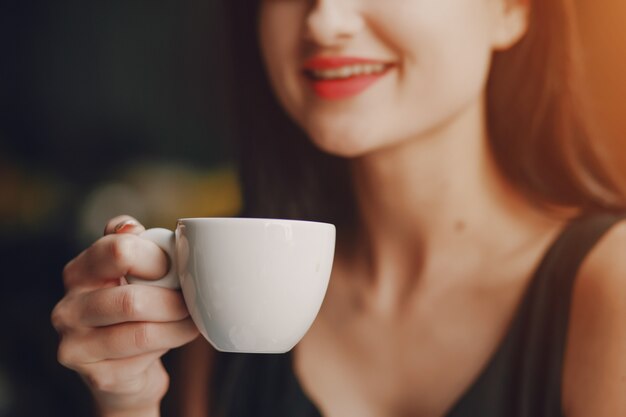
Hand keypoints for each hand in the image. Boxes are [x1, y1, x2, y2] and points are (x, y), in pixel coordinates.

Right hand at [51, 215, 198, 416]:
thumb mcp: (134, 270)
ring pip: (143, 333)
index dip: (157, 258)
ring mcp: (77, 345)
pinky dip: (170, 345)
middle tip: (192, 301)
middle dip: (174, 301)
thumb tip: (130, 226)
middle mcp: (68, 308)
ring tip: (191, 321)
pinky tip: (174, 338)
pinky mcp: (97, 376)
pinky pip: (145, 357)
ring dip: (179, 326)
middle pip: (132, 300)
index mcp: (79, 271)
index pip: (118, 250)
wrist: (126, 367)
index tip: (174, 266)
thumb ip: (134, 242)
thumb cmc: (134, 308)